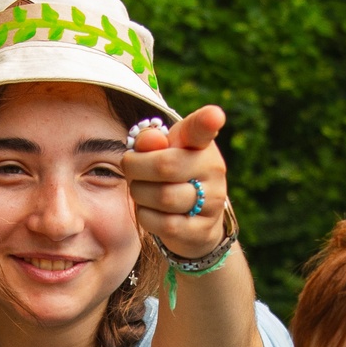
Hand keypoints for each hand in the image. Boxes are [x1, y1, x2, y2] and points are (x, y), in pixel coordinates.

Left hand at [123, 104, 231, 259]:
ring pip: (163, 197)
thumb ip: (149, 140)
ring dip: (140, 194)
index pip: (203, 129)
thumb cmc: (171, 176)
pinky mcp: (203, 230)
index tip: (214, 116)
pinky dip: (147, 216)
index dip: (208, 121)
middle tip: (131, 169)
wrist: (194, 220)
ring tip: (142, 191)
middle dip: (136, 168)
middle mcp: (213, 169)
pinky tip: (150, 211)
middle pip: (164, 165)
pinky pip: (165, 224)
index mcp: (201, 143)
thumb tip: (148, 142)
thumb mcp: (159, 151)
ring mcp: (212, 201)